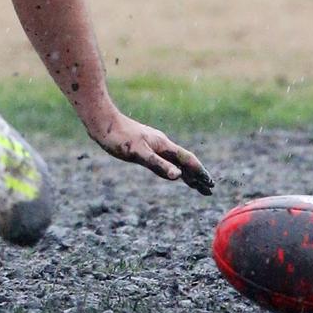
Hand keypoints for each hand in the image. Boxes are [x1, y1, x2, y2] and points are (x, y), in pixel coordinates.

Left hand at [90, 113, 214, 194]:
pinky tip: (172, 172)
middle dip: (197, 176)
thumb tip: (178, 176)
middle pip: (184, 162)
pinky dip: (173, 168)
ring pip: (175, 161)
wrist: (103, 123)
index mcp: (163, 145)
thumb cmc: (119, 138)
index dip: (199, 172)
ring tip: (196, 185)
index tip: (210, 183)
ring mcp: (154, 145)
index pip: (187, 160)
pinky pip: (164, 160)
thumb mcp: (138, 153)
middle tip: (209, 190)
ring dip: (187, 173)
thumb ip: (158, 164)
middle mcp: (162, 144)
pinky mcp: (145, 146)